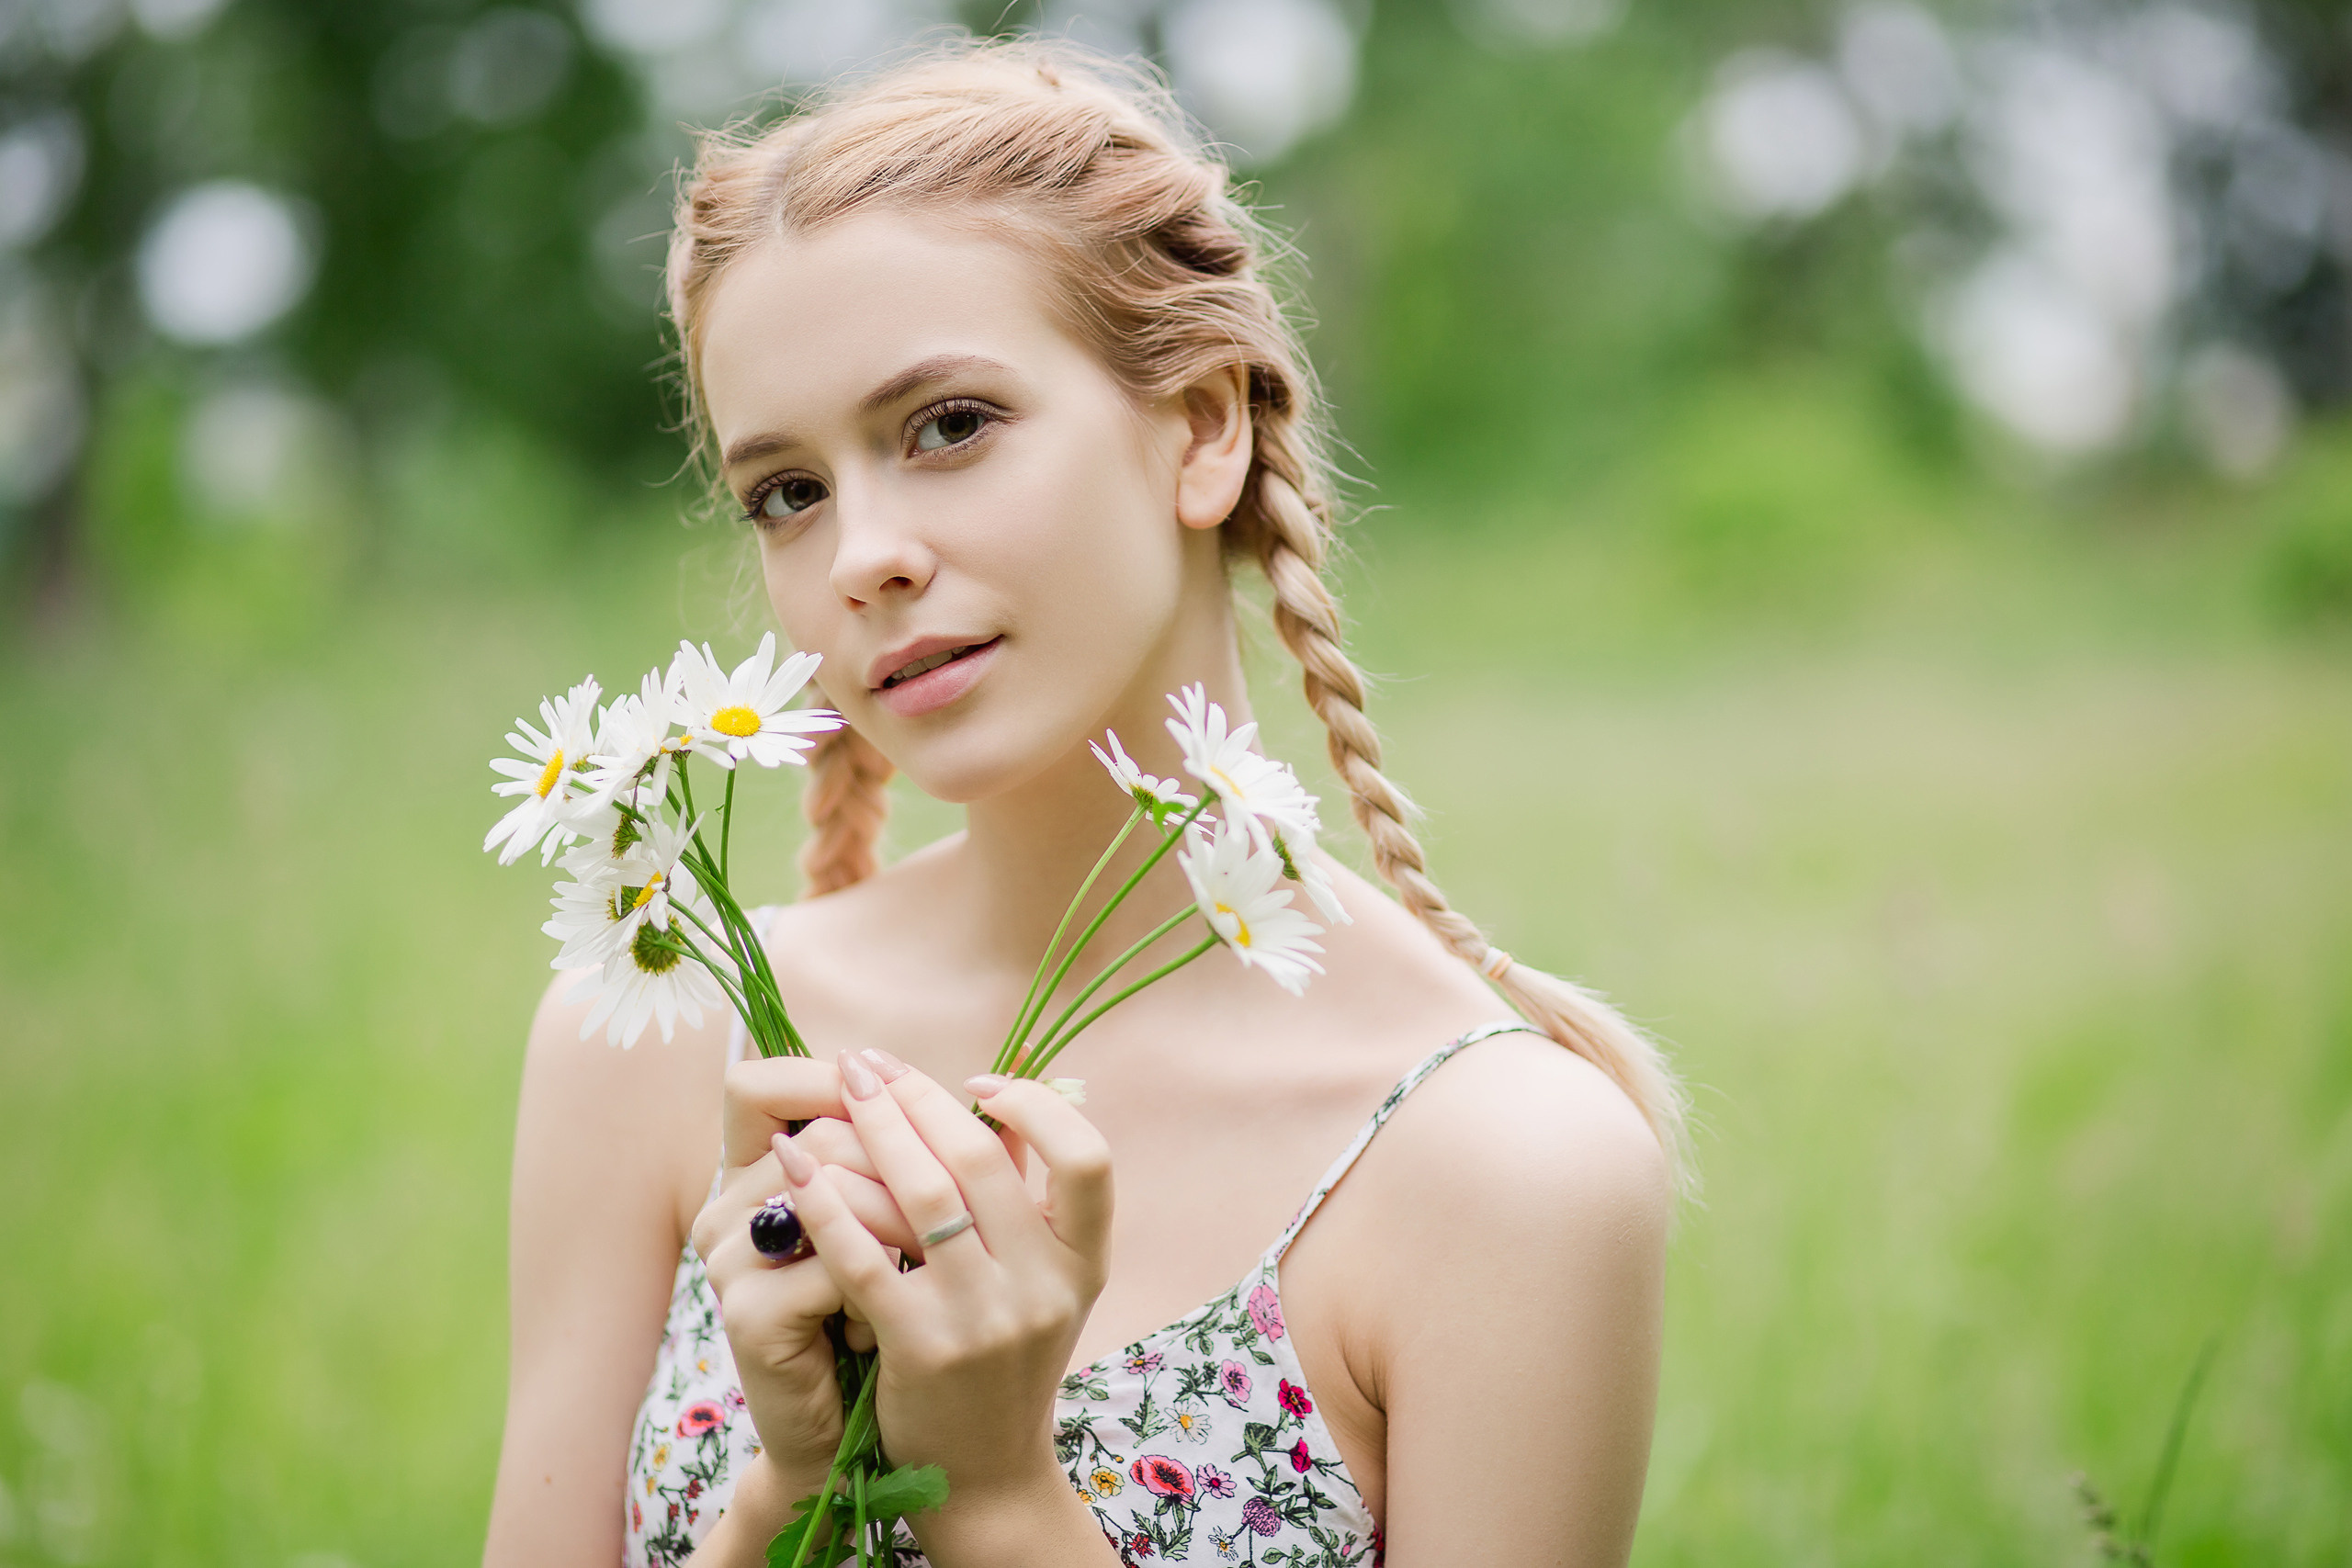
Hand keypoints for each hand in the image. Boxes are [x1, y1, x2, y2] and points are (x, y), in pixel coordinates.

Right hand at [689, 1057, 918, 1479]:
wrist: (847, 1445)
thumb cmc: (887, 1325)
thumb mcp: (903, 1234)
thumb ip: (932, 1160)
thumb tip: (993, 1093)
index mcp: (753, 1179)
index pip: (755, 1088)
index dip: (823, 1080)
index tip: (900, 1092)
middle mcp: (726, 1211)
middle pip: (826, 1135)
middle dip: (905, 1173)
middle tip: (940, 1231)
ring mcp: (730, 1263)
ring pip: (841, 1194)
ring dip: (903, 1239)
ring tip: (920, 1282)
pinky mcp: (748, 1316)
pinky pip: (843, 1267)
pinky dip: (886, 1295)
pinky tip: (889, 1330)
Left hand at [779, 1048, 1113, 1508]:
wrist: (981, 1475)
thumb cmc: (1001, 1359)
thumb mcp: (1038, 1281)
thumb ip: (1022, 1193)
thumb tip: (995, 1094)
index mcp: (1083, 1261)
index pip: (1089, 1159)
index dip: (1037, 1108)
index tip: (978, 1084)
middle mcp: (1046, 1286)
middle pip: (984, 1160)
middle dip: (918, 1097)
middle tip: (870, 1064)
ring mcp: (986, 1319)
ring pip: (923, 1194)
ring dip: (872, 1130)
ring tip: (835, 1094)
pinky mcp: (922, 1347)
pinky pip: (866, 1254)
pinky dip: (828, 1201)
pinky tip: (797, 1168)